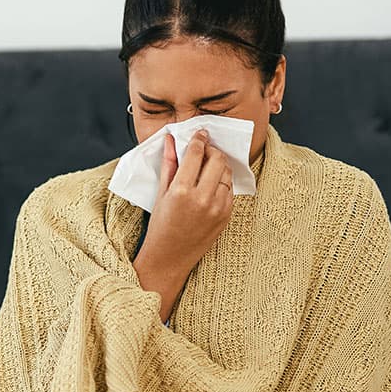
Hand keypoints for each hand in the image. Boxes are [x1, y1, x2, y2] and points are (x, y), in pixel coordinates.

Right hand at [133, 129, 234, 321]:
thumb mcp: (161, 193)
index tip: (200, 133)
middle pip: (217, 160)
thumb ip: (169, 163)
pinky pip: (230, 191)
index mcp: (182, 191)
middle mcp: (202, 198)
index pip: (196, 153)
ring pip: (226, 174)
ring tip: (207, 168)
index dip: (199, 139)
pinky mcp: (226, 216)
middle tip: (205, 150)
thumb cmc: (161, 226)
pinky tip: (211, 186)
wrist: (170, 258)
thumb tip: (171, 139)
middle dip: (212, 151)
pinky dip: (222, 183)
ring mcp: (217, 208)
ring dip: (218, 166)